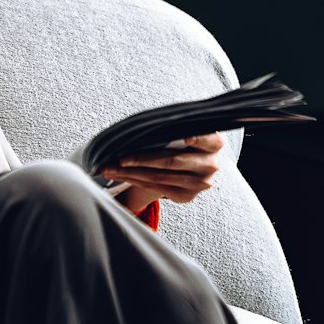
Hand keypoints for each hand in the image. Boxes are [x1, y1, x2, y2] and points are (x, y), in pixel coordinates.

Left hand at [101, 131, 224, 212]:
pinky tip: (118, 174)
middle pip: (173, 161)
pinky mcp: (186, 196)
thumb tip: (140, 128)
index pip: (207, 139)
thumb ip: (171, 128)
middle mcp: (210, 165)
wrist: (190, 163)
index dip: (197, 138)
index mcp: (214, 143)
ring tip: (109, 167)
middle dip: (142, 159)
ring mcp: (199, 183)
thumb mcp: (182, 129)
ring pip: (159, 177)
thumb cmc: (180, 139)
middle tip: (120, 157)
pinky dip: (133, 179)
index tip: (185, 137)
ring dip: (130, 172)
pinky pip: (155, 187)